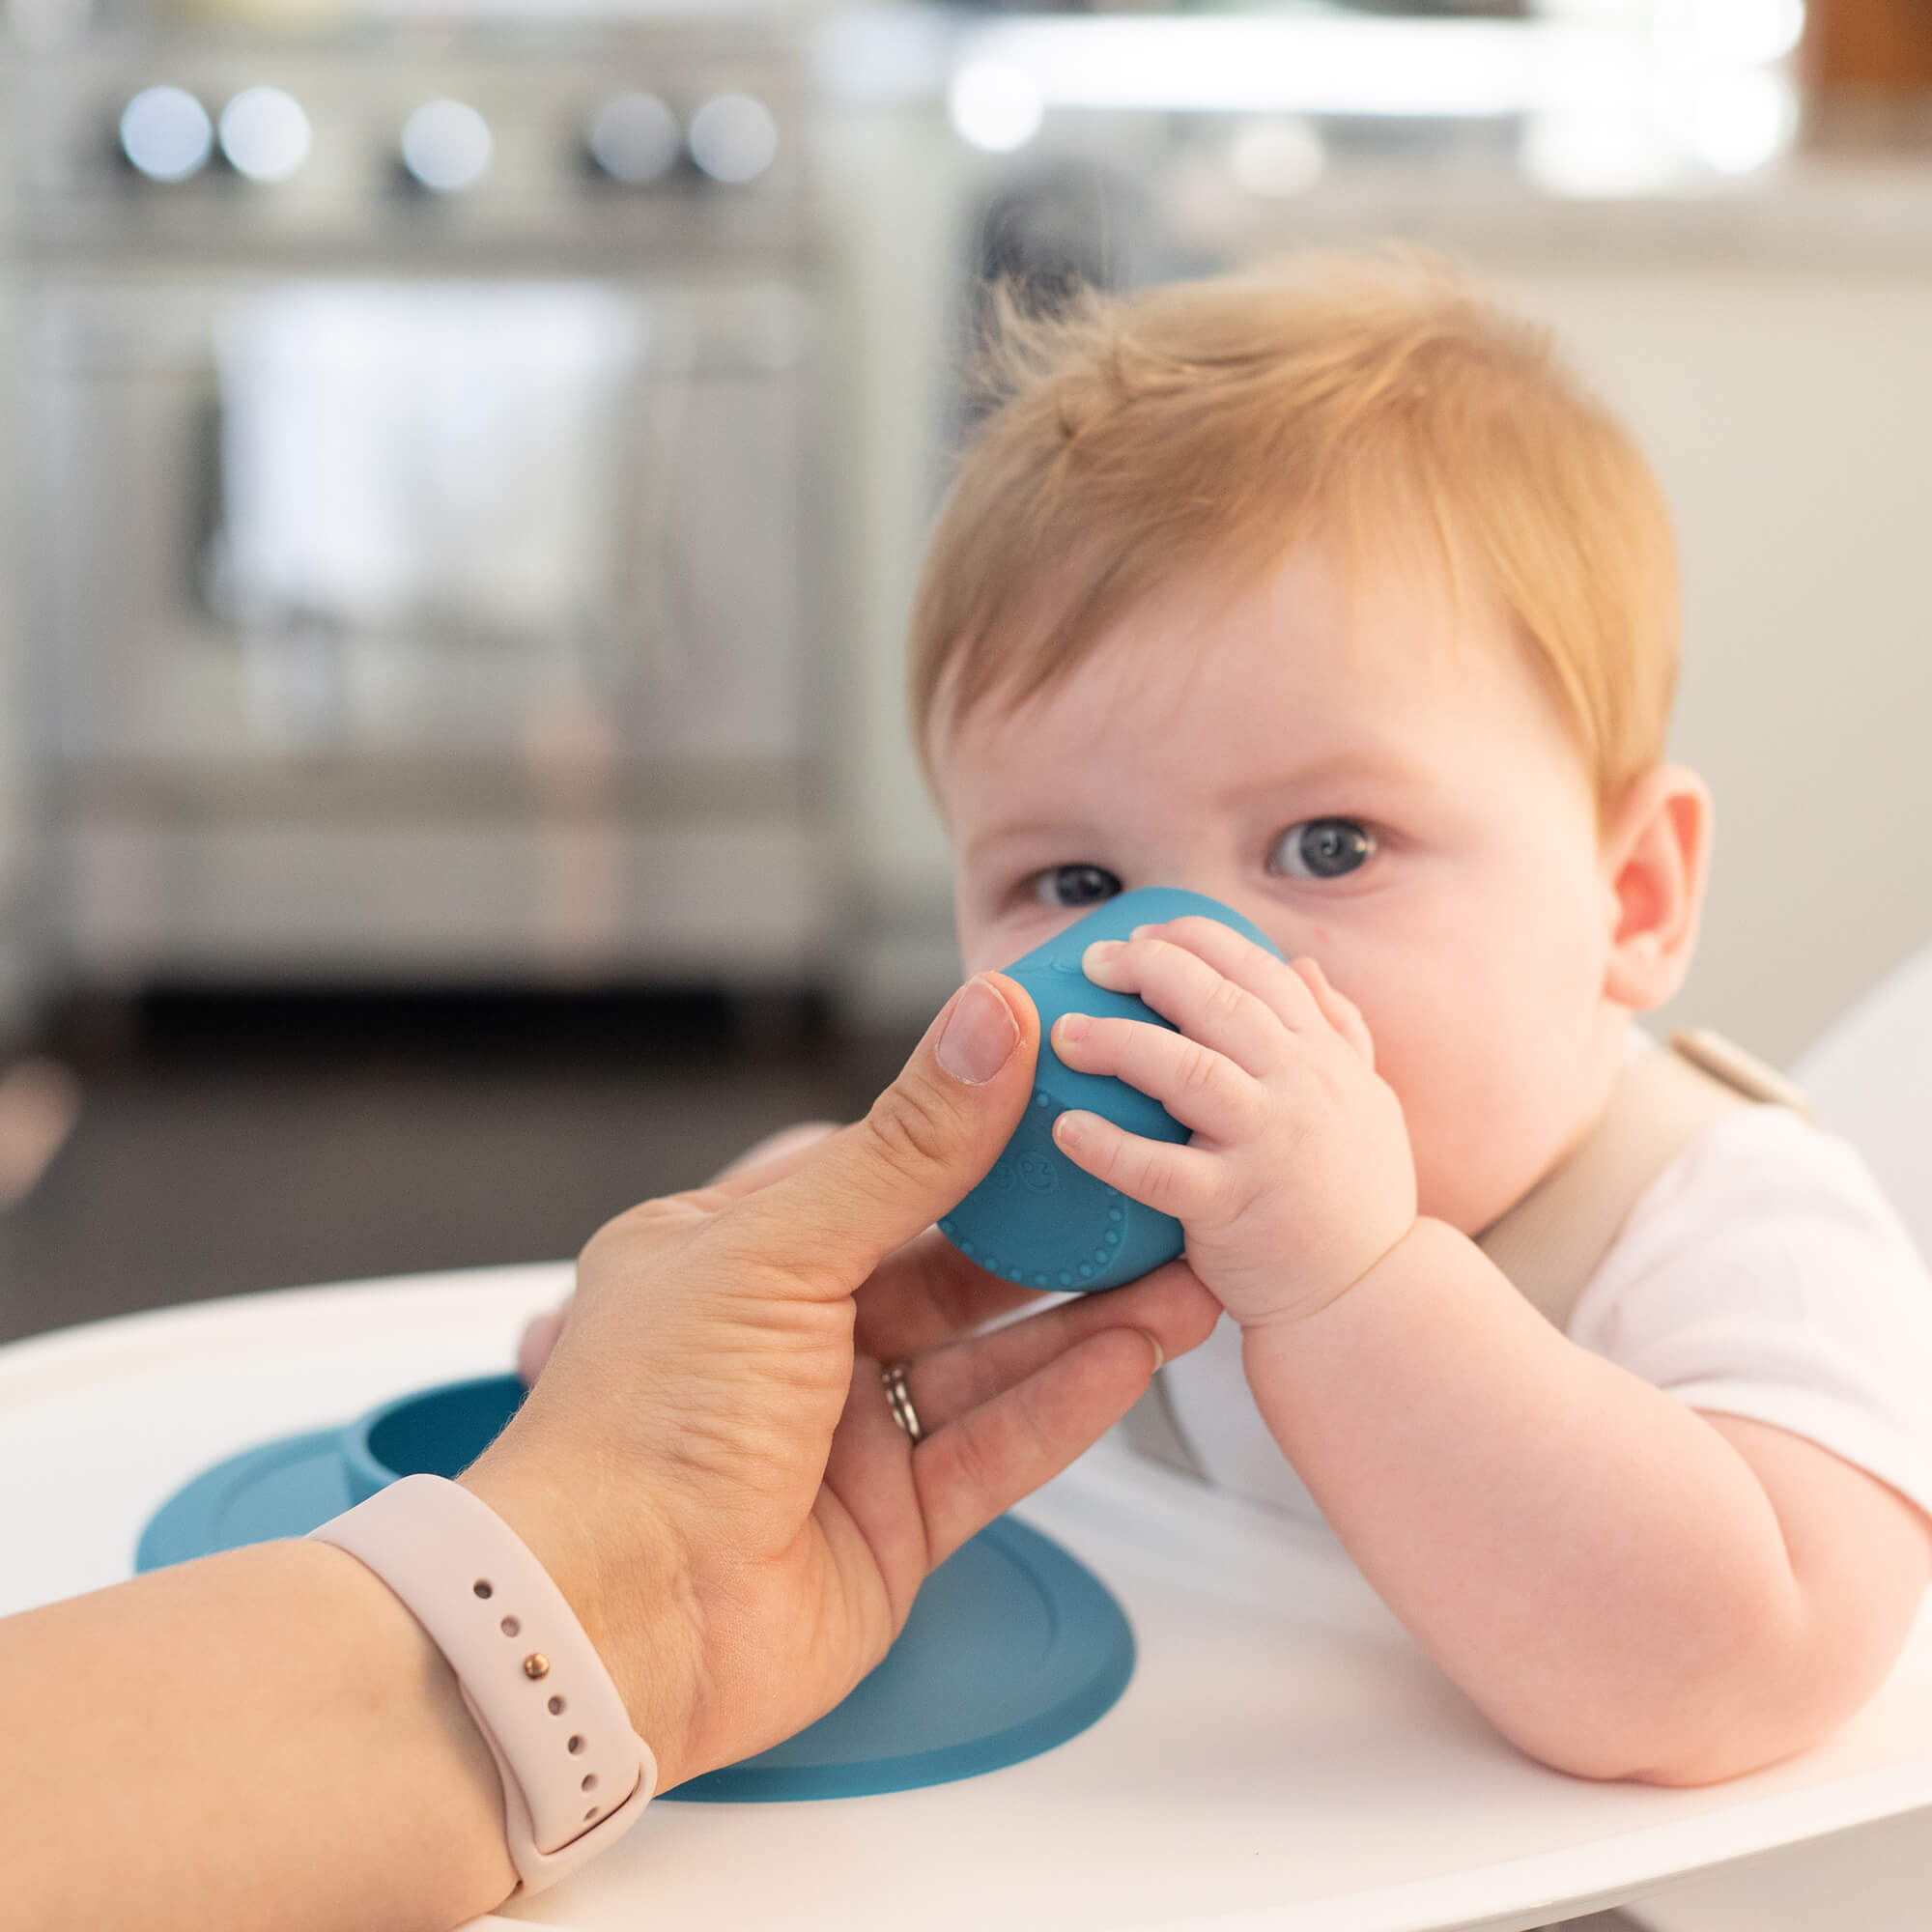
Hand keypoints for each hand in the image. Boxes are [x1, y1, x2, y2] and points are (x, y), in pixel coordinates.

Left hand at [464, 973, 1217, 1791]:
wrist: (608, 1626)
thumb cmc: (642, 1426)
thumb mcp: (781, 1250)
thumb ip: (906, 1147)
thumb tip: (988, 1022)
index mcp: (731, 1255)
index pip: (879, 1173)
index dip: (977, 1135)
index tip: (1069, 1094)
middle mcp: (786, 1342)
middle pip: (948, 1271)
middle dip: (1051, 1237)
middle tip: (1146, 1190)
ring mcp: (840, 1437)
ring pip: (989, 1361)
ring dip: (1085, 1320)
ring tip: (1179, 1273)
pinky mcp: (889, 1526)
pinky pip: (995, 1449)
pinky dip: (1065, 1404)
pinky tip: (1132, 1354)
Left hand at [1046, 915, 1416, 1328]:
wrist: (1373, 1300)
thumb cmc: (1358, 1204)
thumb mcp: (1367, 1104)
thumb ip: (1338, 1032)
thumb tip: (1304, 966)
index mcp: (1323, 1057)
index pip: (1257, 969)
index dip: (1196, 940)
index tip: (1144, 932)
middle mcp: (1302, 1087)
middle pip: (1218, 1001)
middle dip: (1151, 968)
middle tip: (1092, 962)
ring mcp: (1270, 1145)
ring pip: (1189, 1070)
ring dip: (1120, 1041)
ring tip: (1065, 1034)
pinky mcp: (1234, 1208)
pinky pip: (1161, 1171)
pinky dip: (1110, 1147)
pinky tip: (1066, 1130)